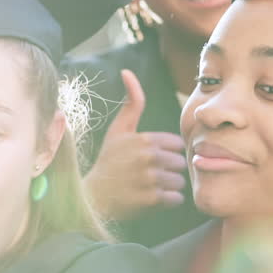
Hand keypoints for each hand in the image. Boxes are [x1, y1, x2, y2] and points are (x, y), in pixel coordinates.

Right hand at [84, 69, 185, 219]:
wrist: (93, 196)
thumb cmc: (108, 161)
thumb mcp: (118, 130)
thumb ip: (132, 103)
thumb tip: (127, 71)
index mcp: (144, 138)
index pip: (177, 145)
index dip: (166, 153)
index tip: (152, 159)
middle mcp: (148, 157)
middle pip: (179, 163)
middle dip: (169, 170)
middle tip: (150, 175)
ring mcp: (150, 179)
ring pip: (179, 181)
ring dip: (169, 186)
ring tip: (151, 187)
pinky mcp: (151, 199)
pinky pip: (175, 199)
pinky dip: (168, 201)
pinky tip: (152, 198)